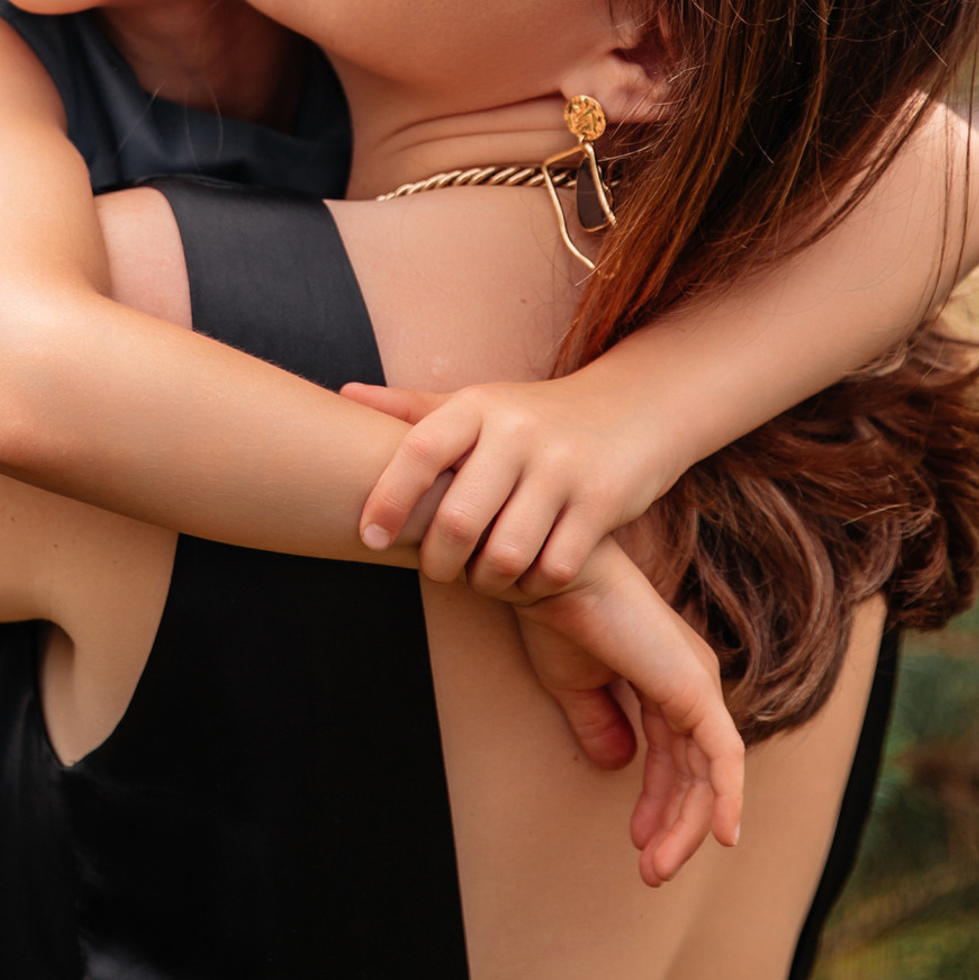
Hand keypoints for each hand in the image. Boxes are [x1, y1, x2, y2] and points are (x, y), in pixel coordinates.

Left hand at [343, 379, 652, 597]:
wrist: (634, 407)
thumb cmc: (534, 416)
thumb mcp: (478, 404)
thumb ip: (413, 408)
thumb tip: (344, 395)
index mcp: (479, 406)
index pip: (420, 450)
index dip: (388, 497)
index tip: (370, 537)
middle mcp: (519, 432)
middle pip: (458, 520)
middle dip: (439, 561)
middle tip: (439, 570)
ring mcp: (564, 466)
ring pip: (505, 555)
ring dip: (487, 582)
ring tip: (483, 576)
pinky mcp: (603, 501)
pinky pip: (553, 567)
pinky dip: (534, 585)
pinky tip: (528, 576)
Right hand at [516, 542, 744, 886]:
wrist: (554, 580)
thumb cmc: (559, 621)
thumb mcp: (574, 687)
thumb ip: (598, 725)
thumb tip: (616, 766)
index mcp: (664, 677)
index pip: (675, 755)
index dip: (659, 802)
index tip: (636, 842)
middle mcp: (690, 681)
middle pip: (695, 771)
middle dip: (675, 824)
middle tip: (651, 871)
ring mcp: (698, 684)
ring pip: (709, 773)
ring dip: (688, 825)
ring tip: (658, 866)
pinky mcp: (696, 690)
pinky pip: (724, 755)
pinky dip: (726, 798)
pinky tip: (718, 837)